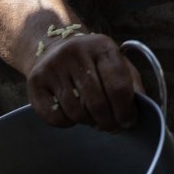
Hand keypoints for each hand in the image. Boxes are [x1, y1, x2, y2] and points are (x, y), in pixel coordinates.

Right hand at [25, 33, 142, 131]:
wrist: (53, 46)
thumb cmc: (93, 62)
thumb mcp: (116, 63)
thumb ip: (131, 85)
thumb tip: (139, 111)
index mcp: (102, 46)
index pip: (118, 86)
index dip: (126, 111)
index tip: (128, 122)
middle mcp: (76, 52)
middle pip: (97, 102)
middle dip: (108, 122)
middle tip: (111, 127)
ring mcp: (53, 66)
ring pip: (76, 112)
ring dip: (88, 122)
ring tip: (92, 117)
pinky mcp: (35, 81)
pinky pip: (55, 117)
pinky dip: (68, 123)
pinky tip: (72, 114)